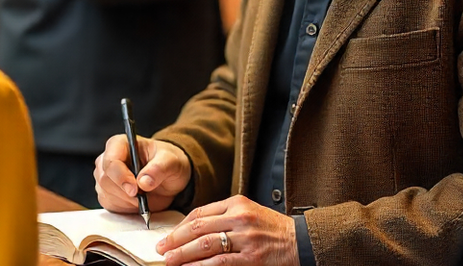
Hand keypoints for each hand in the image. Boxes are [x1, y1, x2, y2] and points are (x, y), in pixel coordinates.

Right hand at [95, 135, 191, 212]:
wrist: (168, 177)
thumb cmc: (167, 162)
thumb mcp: (171, 161)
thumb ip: (159, 168)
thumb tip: (144, 181)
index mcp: (120, 143)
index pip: (111, 160)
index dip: (121, 176)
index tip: (135, 189)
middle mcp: (107, 158)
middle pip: (105, 179)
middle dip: (126, 192)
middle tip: (144, 195)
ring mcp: (104, 176)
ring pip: (106, 193)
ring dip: (127, 200)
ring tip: (144, 195)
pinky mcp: (106, 193)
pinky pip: (109, 204)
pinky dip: (125, 207)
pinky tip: (137, 201)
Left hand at [156, 195, 298, 265]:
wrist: (300, 240)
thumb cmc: (272, 228)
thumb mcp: (248, 212)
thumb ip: (224, 216)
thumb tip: (193, 229)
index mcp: (236, 203)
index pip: (200, 212)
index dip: (180, 226)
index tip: (169, 236)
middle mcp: (239, 217)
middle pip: (198, 228)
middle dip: (175, 240)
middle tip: (161, 249)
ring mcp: (245, 238)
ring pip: (205, 245)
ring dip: (183, 254)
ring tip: (170, 261)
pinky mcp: (251, 258)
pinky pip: (220, 263)